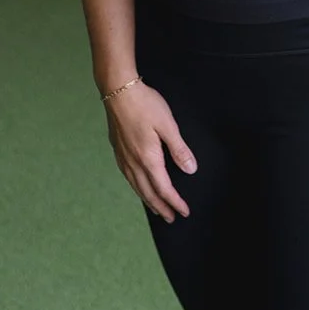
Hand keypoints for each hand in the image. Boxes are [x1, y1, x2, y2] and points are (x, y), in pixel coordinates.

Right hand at [103, 80, 197, 223]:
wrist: (118, 90)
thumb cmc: (145, 104)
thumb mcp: (168, 125)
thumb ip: (179, 149)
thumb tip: (190, 170)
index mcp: (148, 158)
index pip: (164, 188)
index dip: (175, 202)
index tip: (184, 212)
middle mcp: (133, 162)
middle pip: (148, 192)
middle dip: (161, 207)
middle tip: (171, 218)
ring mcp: (123, 157)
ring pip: (136, 187)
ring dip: (148, 200)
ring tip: (156, 209)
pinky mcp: (118, 150)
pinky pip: (128, 177)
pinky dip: (136, 188)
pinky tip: (138, 185)